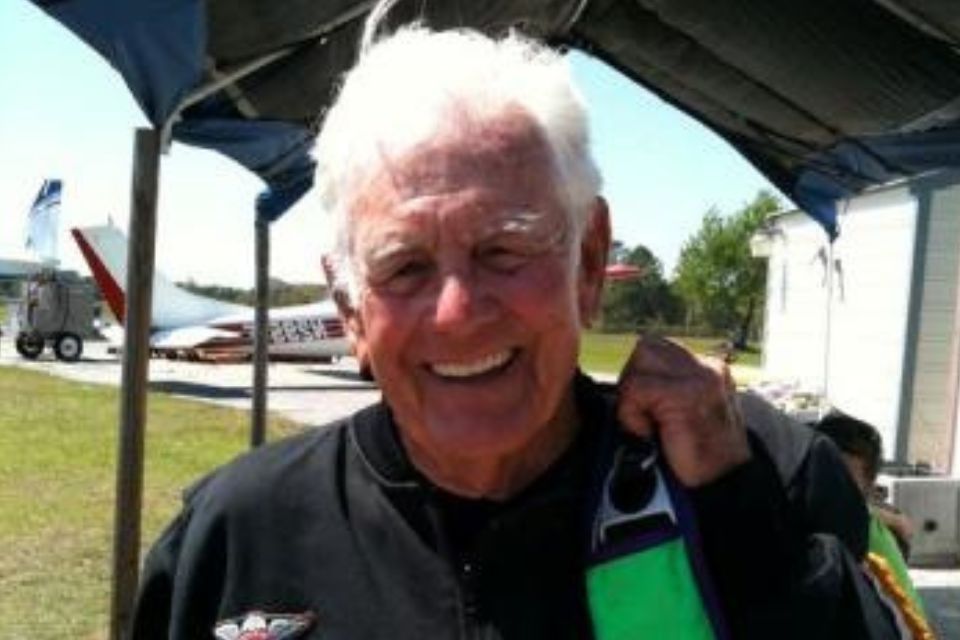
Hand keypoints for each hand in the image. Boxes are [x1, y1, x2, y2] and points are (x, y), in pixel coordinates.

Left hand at [616, 334, 750, 487]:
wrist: (721, 487)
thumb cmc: (695, 456)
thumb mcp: (681, 412)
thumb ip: (663, 388)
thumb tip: (626, 379)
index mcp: (708, 368)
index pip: (657, 349)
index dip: (641, 377)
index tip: (648, 411)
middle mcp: (708, 366)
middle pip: (647, 348)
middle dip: (635, 380)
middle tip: (646, 417)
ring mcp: (700, 377)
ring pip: (640, 361)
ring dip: (633, 396)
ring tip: (651, 424)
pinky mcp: (685, 393)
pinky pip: (635, 388)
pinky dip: (632, 413)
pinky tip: (650, 433)